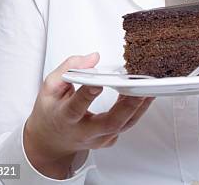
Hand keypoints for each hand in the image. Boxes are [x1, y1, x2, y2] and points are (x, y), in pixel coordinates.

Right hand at [24, 52, 153, 178]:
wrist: (50, 141)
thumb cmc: (51, 112)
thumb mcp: (50, 87)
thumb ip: (69, 69)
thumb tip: (92, 58)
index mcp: (65, 118)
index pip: (75, 108)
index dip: (87, 96)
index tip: (98, 83)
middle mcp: (83, 132)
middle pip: (109, 123)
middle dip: (127, 106)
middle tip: (140, 89)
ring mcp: (99, 139)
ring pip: (123, 125)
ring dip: (139, 106)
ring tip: (149, 87)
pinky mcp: (109, 139)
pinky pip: (126, 124)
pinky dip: (136, 109)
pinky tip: (143, 94)